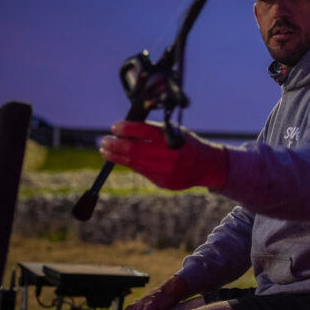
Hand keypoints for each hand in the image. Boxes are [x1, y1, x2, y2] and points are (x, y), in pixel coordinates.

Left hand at [99, 121, 228, 189]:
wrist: (205, 166)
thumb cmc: (185, 144)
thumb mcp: (174, 131)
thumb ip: (152, 131)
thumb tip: (124, 130)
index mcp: (171, 138)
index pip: (143, 130)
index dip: (125, 128)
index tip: (115, 126)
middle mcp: (168, 155)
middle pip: (133, 150)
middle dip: (115, 145)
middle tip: (104, 141)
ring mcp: (165, 171)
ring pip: (133, 163)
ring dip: (116, 156)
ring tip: (106, 150)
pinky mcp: (162, 182)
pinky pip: (141, 171)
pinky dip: (130, 164)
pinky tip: (123, 159)